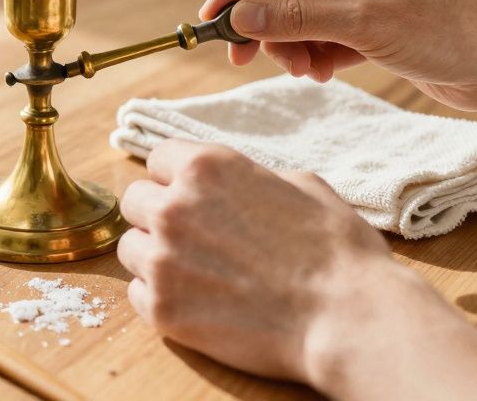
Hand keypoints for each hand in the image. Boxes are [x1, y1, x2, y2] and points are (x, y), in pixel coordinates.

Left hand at [117, 139, 392, 383]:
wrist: (346, 317)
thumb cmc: (336, 250)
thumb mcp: (302, 185)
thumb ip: (250, 178)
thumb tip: (238, 184)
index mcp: (206, 167)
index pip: (158, 159)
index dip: (176, 178)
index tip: (192, 197)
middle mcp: (174, 207)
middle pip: (134, 201)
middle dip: (158, 215)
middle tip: (193, 237)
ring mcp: (163, 261)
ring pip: (130, 248)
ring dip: (155, 257)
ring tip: (197, 273)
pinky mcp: (163, 310)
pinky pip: (137, 294)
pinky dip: (161, 297)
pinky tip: (197, 301)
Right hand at [199, 0, 476, 110]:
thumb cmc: (446, 30)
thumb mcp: (362, 24)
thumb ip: (295, 19)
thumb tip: (239, 18)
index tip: (210, 21)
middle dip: (265, 23)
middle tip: (243, 58)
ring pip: (299, 11)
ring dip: (290, 43)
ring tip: (302, 70)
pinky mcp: (370, 16)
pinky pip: (321, 30)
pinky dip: (313, 52)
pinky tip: (320, 72)